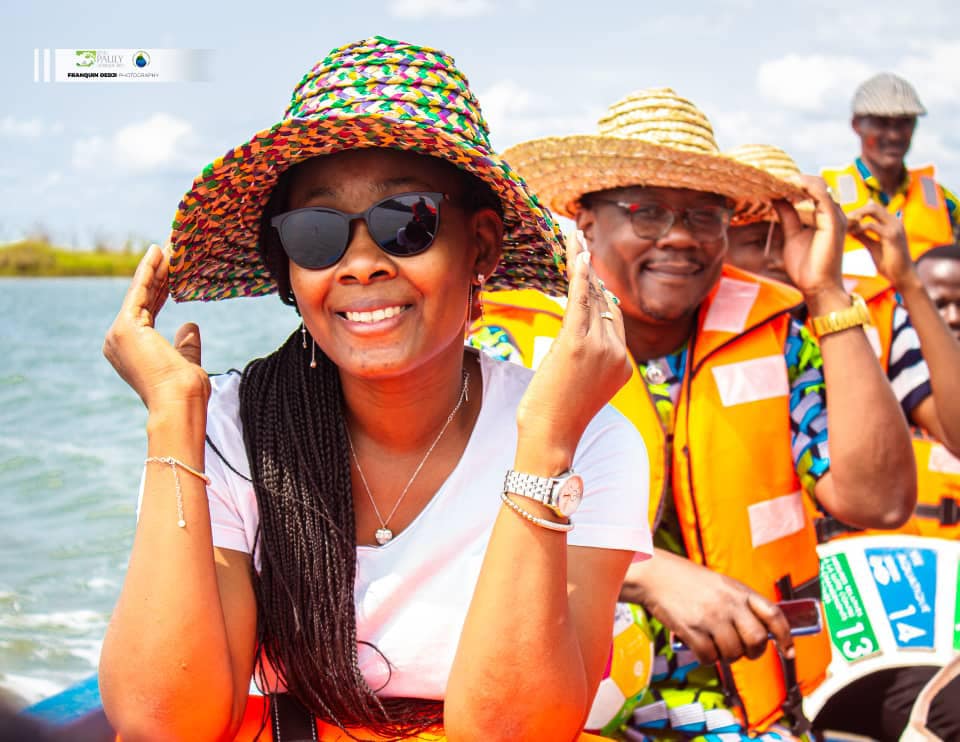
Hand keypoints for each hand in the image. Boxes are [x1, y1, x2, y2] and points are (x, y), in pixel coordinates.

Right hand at [103, 244, 209, 409]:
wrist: (178, 402)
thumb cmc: (185, 389)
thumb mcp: (187, 360)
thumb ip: (186, 343)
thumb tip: (190, 324)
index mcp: (131, 348)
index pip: (150, 309)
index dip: (162, 287)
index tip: (172, 268)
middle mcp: (118, 340)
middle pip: (144, 297)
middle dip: (159, 273)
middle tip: (171, 249)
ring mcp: (119, 333)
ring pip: (141, 292)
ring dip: (156, 267)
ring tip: (168, 245)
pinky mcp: (125, 327)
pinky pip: (140, 292)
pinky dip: (149, 271)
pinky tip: (157, 254)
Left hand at [515, 231, 631, 468]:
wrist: (551, 438)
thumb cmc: (558, 417)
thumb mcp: (581, 387)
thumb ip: (587, 360)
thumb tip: (576, 337)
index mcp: (623, 365)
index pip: (614, 320)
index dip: (601, 294)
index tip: (590, 272)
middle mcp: (617, 353)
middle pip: (605, 304)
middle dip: (593, 275)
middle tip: (582, 246)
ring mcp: (600, 347)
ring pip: (593, 299)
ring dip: (584, 267)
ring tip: (576, 241)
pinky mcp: (577, 344)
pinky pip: (581, 301)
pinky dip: (579, 275)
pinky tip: (578, 256)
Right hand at [623, 550, 793, 664]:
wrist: (654, 574)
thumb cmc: (686, 579)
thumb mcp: (721, 584)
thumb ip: (741, 603)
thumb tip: (762, 629)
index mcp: (738, 590)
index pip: (773, 614)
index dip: (786, 636)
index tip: (788, 650)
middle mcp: (728, 603)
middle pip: (757, 639)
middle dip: (754, 652)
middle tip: (744, 651)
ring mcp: (710, 617)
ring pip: (733, 653)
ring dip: (726, 655)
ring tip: (715, 644)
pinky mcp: (692, 630)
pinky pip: (709, 657)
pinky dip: (707, 657)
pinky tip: (700, 646)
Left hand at [773, 175, 846, 300]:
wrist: (817, 287)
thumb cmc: (807, 266)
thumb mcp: (791, 235)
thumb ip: (788, 216)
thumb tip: (777, 198)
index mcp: (825, 215)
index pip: (813, 189)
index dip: (794, 182)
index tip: (773, 179)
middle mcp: (834, 213)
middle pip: (816, 184)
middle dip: (794, 178)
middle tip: (771, 176)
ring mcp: (836, 216)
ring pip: (820, 185)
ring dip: (798, 180)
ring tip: (777, 178)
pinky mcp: (834, 221)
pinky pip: (822, 195)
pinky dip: (806, 186)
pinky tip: (790, 184)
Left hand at [847, 202, 917, 290]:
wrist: (903, 276)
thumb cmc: (889, 263)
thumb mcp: (873, 246)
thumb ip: (864, 236)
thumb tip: (851, 229)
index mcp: (891, 223)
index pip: (874, 208)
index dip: (858, 211)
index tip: (845, 220)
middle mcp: (895, 221)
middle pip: (872, 205)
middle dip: (856, 211)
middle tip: (843, 221)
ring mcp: (895, 227)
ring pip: (873, 210)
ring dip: (856, 216)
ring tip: (845, 226)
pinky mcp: (892, 236)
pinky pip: (871, 226)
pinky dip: (859, 228)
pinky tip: (851, 234)